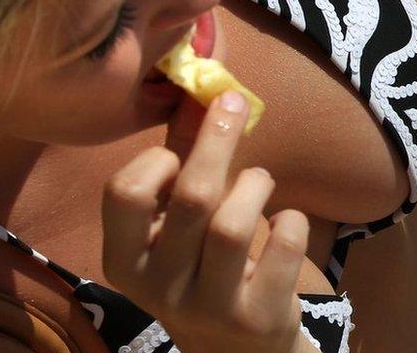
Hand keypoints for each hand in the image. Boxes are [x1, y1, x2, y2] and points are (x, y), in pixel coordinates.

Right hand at [102, 91, 314, 352]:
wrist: (234, 350)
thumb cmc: (201, 270)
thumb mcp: (174, 233)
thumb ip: (179, 169)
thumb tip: (201, 90)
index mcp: (125, 261)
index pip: (124, 192)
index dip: (158, 161)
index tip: (178, 157)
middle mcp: (159, 288)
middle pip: (192, 196)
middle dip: (217, 139)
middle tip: (235, 105)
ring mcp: (209, 307)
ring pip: (234, 224)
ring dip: (255, 184)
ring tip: (260, 182)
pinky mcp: (258, 317)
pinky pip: (283, 246)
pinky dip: (292, 220)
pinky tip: (287, 222)